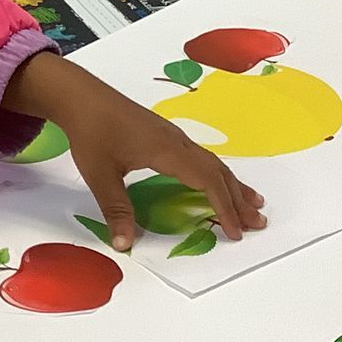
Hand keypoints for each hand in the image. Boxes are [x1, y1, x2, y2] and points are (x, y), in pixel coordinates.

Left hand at [2, 52, 264, 251]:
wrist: (82, 96)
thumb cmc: (91, 133)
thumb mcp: (100, 175)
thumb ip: (116, 209)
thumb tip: (125, 245)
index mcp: (168, 152)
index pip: (207, 181)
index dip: (224, 207)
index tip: (235, 231)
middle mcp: (178, 143)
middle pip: (218, 172)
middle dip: (239, 199)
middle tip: (259, 222)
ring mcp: (174, 137)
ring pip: (212, 163)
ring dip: (233, 185)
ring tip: (253, 204)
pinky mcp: (166, 135)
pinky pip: (202, 157)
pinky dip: (217, 174)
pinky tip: (218, 181)